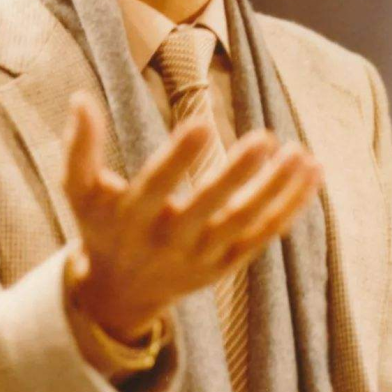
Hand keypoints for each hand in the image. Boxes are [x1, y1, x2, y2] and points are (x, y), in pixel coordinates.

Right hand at [61, 90, 322, 341]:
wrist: (121, 293)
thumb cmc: (101, 225)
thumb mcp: (80, 190)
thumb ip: (79, 147)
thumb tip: (80, 98)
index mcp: (131, 219)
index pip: (155, 187)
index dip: (178, 158)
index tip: (203, 124)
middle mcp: (169, 242)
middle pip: (208, 209)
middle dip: (235, 176)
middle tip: (264, 138)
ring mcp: (203, 256)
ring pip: (246, 223)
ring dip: (276, 189)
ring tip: (300, 153)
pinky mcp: (228, 263)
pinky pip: (264, 234)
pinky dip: (290, 206)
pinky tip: (311, 171)